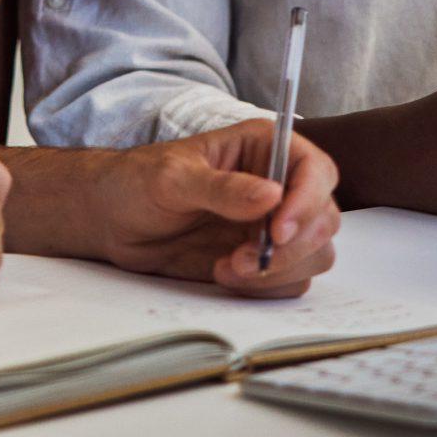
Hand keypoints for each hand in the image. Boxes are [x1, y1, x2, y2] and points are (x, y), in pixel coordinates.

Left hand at [93, 121, 340, 297]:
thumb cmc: (138, 181)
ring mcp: (271, 225)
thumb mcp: (173, 178)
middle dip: (291, 247)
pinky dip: (264, 287)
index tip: (278, 231)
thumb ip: (221, 188)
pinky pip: (290, 280)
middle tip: (244, 258)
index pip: (315, 171)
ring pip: (314, 254)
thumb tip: (271, 196)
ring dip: (278, 270)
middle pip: (323, 219)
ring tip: (229, 267)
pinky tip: (225, 274)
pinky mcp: (261, 258)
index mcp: (264, 149)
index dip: (308, 202)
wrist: (112, 220)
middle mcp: (277, 186)